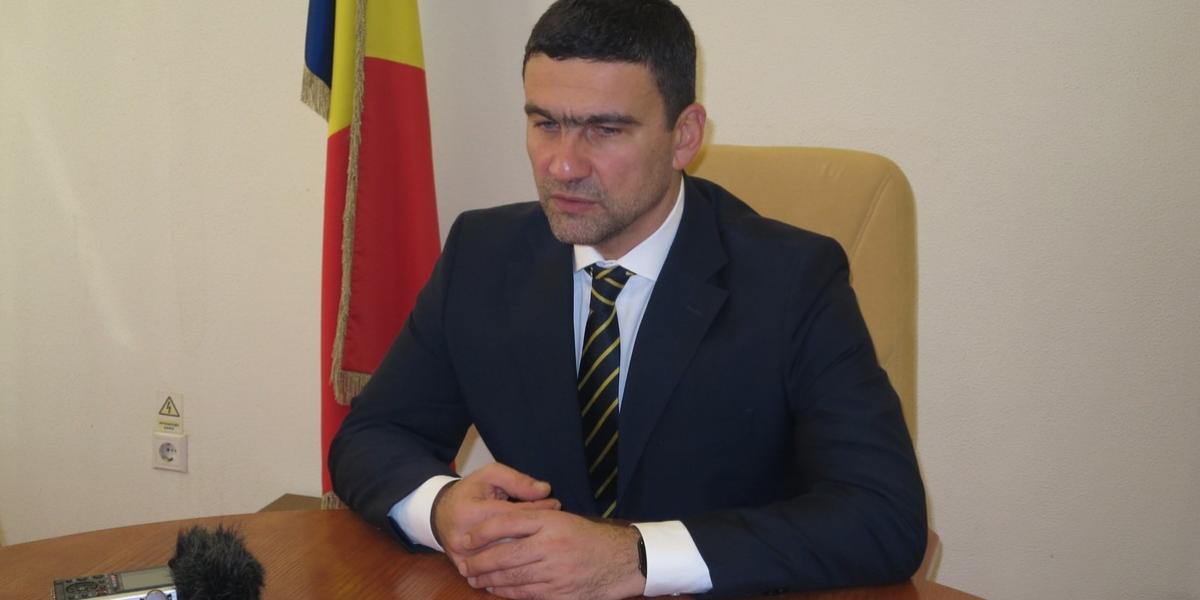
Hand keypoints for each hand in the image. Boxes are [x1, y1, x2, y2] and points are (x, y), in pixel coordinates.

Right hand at [433, 463, 560, 564]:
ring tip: (546, 537)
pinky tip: (530, 555)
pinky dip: (514, 563)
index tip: (555, 503)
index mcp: (470, 512)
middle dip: (536, 530)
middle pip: (510, 540)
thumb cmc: (470, 491)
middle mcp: (465, 538)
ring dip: (528, 548)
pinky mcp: (464, 568)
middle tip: (557, 523)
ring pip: (505, 559)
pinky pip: (494, 570)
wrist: (441, 513)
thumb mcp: (490, 475)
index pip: (511, 515)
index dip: (537, 509)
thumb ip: (517, 480)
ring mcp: (464, 557)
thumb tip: (544, 490)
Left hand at [458, 510, 645, 599]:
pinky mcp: (561, 594)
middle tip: (464, 564)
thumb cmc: (588, 538)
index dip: (482, 532)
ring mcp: (556, 572)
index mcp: (551, 522)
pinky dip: (508, 592)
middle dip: (479, 562)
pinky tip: (497, 590)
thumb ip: (532, 522)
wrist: (622, 560)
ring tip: (475, 578)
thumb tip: (495, 529)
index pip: (507, 523)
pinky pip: (527, 594)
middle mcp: (551, 546)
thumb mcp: (562, 520)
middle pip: (505, 555)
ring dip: (489, 580)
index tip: (466, 538)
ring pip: (512, 578)